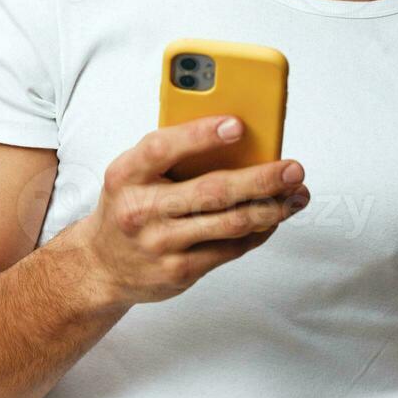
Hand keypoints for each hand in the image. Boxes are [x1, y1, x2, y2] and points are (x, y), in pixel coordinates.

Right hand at [76, 115, 309, 308]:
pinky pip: (230, 249)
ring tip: (297, 194)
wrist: (101, 265)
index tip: (238, 125)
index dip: (200, 135)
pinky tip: (275, 216)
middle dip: (261, 179)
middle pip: (211, 192)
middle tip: (294, 169)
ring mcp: (160, 245)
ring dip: (272, 208)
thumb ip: (172, 152)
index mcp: (127, 174)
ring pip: (229, 224)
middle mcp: (140, 210)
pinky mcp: (179, 272)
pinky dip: (259, 231)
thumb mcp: (134, 171)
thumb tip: (236, 136)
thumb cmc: (130, 202)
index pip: (162, 148)